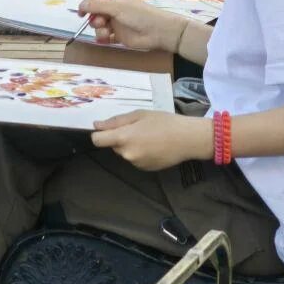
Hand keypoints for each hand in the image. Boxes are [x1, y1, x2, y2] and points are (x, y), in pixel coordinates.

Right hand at [77, 0, 184, 51]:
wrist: (157, 32)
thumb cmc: (139, 15)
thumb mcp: (118, 7)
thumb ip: (98, 6)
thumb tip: (81, 5)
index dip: (87, 4)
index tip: (81, 13)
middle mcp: (115, 9)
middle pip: (96, 13)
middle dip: (94, 19)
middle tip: (100, 23)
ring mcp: (117, 23)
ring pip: (99, 26)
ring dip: (99, 30)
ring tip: (106, 33)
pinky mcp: (119, 36)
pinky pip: (105, 37)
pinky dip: (103, 38)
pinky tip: (105, 40)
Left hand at [92, 111, 211, 170]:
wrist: (187, 139)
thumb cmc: (164, 122)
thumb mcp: (139, 115)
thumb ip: (116, 121)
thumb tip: (96, 126)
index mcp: (123, 138)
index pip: (97, 140)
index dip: (98, 134)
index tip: (106, 129)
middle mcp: (127, 154)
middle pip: (113, 145)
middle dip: (120, 138)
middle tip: (138, 128)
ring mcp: (136, 164)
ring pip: (125, 152)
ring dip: (130, 145)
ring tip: (149, 136)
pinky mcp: (144, 169)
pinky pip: (135, 159)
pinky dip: (140, 153)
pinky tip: (153, 146)